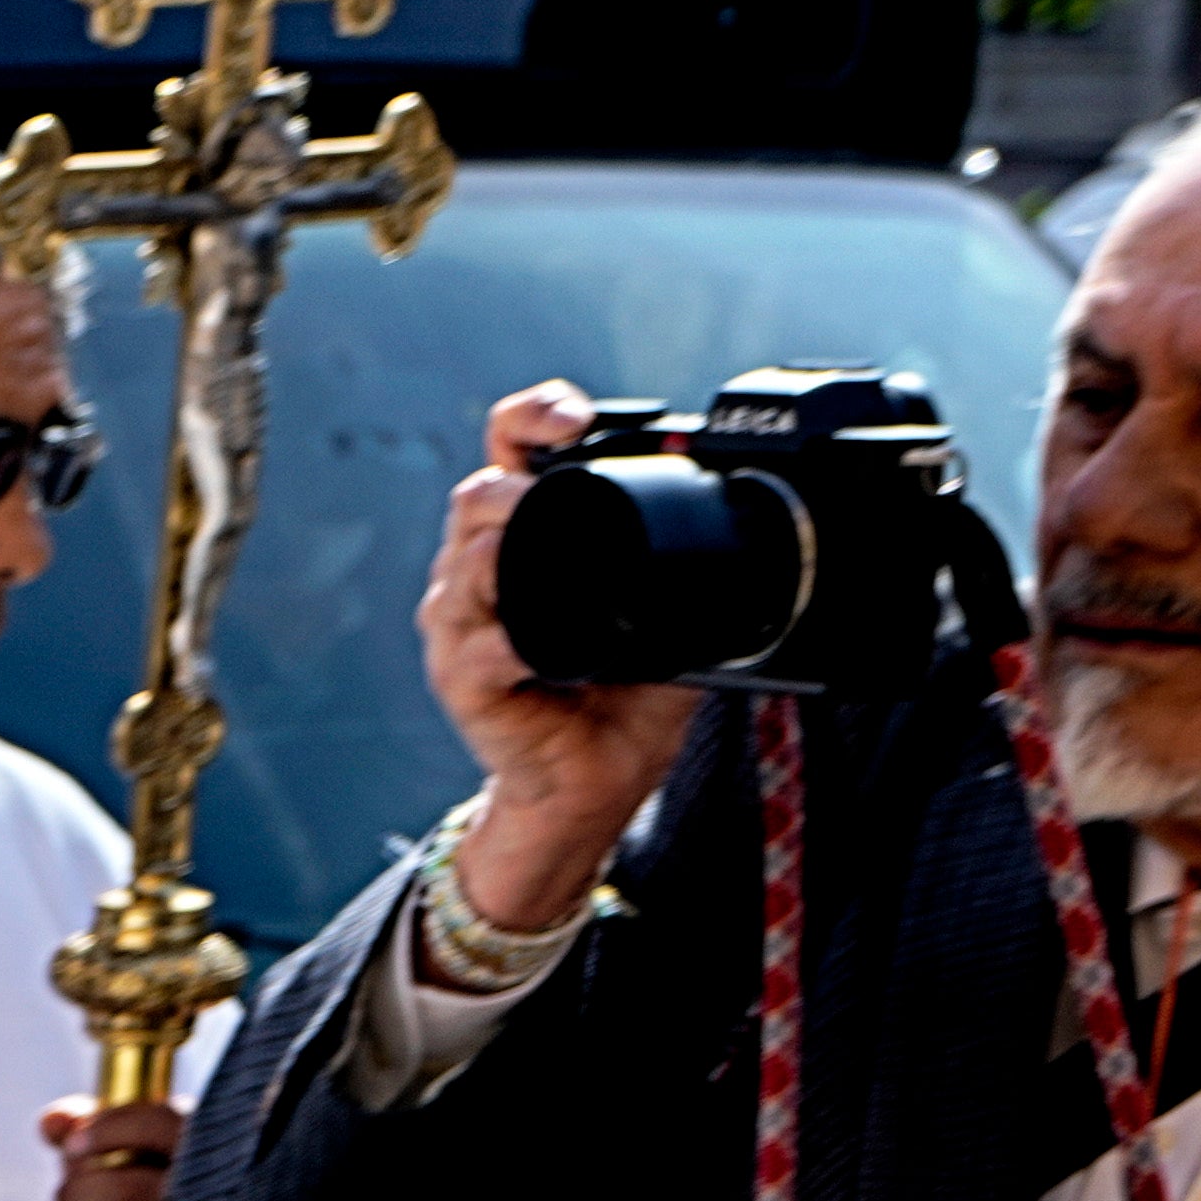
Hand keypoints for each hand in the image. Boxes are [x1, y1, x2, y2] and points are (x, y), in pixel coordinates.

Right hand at [421, 379, 706, 946]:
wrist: (594, 783)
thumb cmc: (624, 698)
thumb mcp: (669, 610)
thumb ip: (685, 558)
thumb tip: (739, 502)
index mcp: (528, 540)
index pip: (509, 451)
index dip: (533, 418)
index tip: (575, 418)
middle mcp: (482, 573)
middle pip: (476, 496)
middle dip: (513, 483)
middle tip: (554, 486)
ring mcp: (465, 626)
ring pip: (464, 563)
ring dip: (501, 554)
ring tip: (541, 561)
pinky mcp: (461, 681)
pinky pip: (474, 648)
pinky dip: (506, 642)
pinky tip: (537, 651)